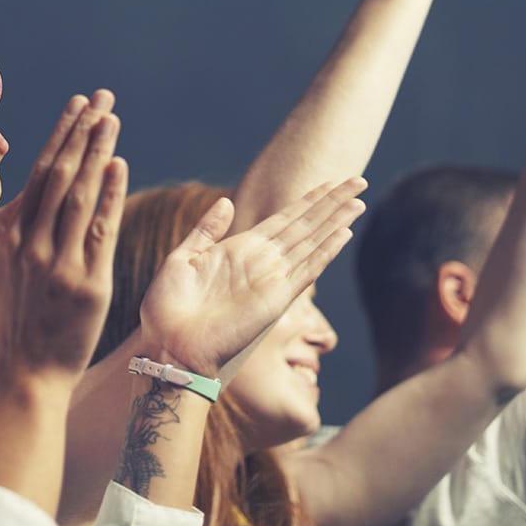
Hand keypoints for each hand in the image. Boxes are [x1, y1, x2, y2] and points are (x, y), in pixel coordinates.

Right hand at [0, 91, 126, 385]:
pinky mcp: (86, 284)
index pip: (38, 173)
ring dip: (96, 151)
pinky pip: (99, 231)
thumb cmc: (17, 319)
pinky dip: (108, 195)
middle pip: (59, 174)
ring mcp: (58, 263)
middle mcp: (32, 244)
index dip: (60, 136)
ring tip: (111, 118)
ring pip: (78, 195)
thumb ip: (8, 230)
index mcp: (10, 236)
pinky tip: (117, 165)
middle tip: (101, 97)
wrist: (28, 373)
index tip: (77, 105)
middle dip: (80, 131)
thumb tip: (21, 193)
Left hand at [138, 178, 366, 381]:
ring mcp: (271, 280)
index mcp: (241, 250)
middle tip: (358, 180)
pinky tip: (344, 232)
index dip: (308, 200)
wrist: (167, 346)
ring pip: (312, 242)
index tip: (330, 181)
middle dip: (331, 202)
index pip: (284, 218)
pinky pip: (307, 270)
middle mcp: (262, 262)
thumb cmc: (168, 308)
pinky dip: (326, 251)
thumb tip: (226, 201)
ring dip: (335, 220)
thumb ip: (207, 230)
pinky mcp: (276, 300)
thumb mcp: (184, 258)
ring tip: (359, 199)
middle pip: (305, 225)